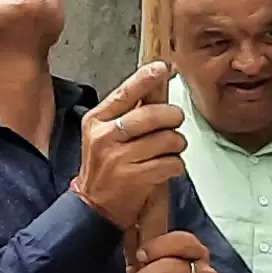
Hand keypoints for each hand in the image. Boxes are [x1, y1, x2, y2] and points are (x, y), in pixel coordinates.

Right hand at [74, 63, 187, 229]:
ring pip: (169, 139)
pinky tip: (163, 169)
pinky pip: (172, 163)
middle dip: (173, 119)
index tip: (162, 67)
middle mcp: (104, 136)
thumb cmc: (107, 165)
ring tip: (165, 152)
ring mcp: (118, 158)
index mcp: (97, 120)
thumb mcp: (110, 132)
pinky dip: (175, 167)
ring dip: (176, 146)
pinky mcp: (134, 178)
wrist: (95, 205)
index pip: (126, 93)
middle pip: (155, 115)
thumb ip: (135, 106)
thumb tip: (158, 77)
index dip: (146, 79)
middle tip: (172, 125)